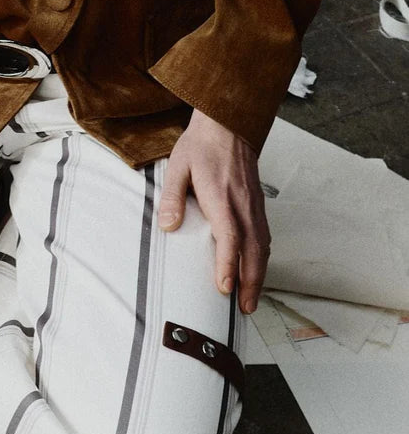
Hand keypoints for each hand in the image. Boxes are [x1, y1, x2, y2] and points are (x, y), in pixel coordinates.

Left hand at [157, 108, 269, 313]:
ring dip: (259, 274)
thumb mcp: (177, 166)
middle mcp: (243, 204)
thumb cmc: (201, 146)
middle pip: (253, 249)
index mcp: (222, 196)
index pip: (230, 236)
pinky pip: (264, 236)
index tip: (224, 287)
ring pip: (263, 245)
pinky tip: (256, 270)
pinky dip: (262, 258)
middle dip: (250, 282)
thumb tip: (169, 225)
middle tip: (244, 308)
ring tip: (251, 298)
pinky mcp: (257, 204)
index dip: (229, 264)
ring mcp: (254, 204)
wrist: (227, 125)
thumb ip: (172, 197)